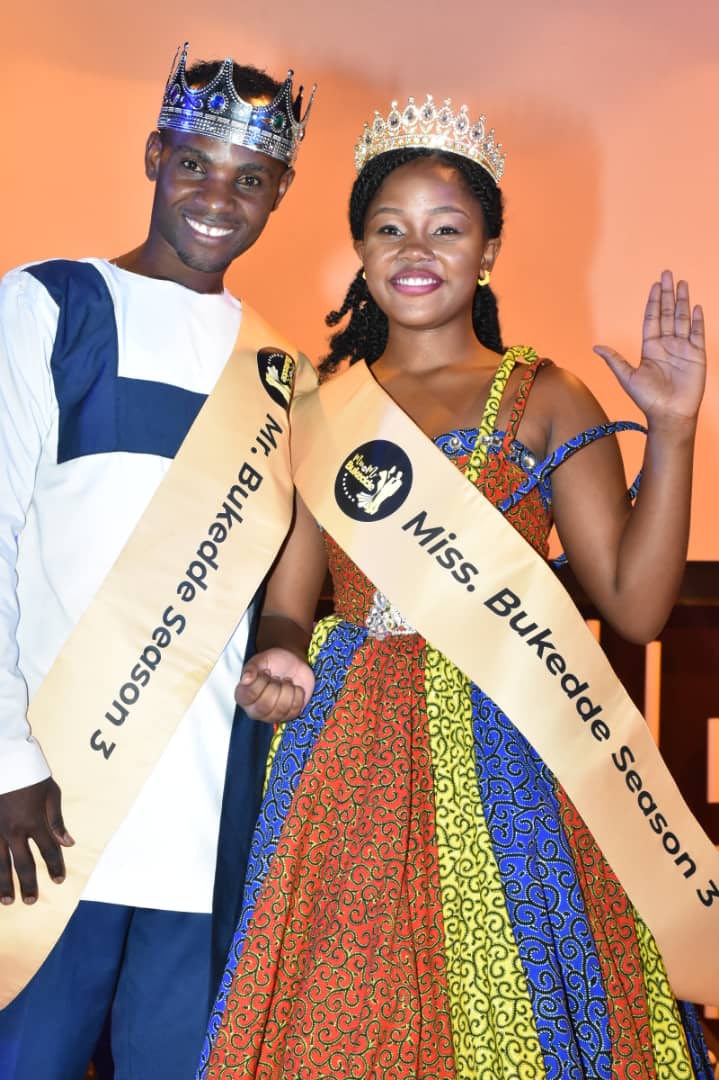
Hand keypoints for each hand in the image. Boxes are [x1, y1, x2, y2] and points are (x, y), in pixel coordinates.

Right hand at [0, 778, 73, 903]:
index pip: (48, 850)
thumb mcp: (51, 793)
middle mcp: (14, 830)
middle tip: (31, 902)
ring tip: (6, 901)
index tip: (58, 880)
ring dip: (3, 884)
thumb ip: (57, 821)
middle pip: (22, 863)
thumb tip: (68, 843)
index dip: (55, 866)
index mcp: (34, 821)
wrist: (6, 760)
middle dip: (28, 884)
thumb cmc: (31, 775)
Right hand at [235, 648, 314, 724]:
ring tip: (286, 682)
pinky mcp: (288, 716)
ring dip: (288, 690)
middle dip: (275, 687)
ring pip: (281, 709)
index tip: (266, 672)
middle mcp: (254, 709)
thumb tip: (245, 679)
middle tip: (277, 677)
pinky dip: (297, 695)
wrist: (295, 664)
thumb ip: (252, 667)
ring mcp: (271, 715)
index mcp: (244, 694)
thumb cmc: (275, 662)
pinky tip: (294, 688)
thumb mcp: (262, 659)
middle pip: (264, 706)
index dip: (260, 683)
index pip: (249, 695)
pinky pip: (294, 710)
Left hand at [594, 271, 705, 426]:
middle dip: (667, 294)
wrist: (669, 414)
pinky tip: (696, 307)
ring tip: (682, 283)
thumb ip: (614, 360)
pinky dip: (697, 320)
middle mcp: (667, 345)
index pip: (652, 319)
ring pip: (682, 319)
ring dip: (682, 301)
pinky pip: (698, 333)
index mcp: (650, 348)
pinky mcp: (697, 355)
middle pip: (668, 313)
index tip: (655, 285)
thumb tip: (595, 347)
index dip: (653, 302)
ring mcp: (683, 349)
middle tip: (667, 273)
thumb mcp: (627, 377)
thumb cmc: (647, 399)